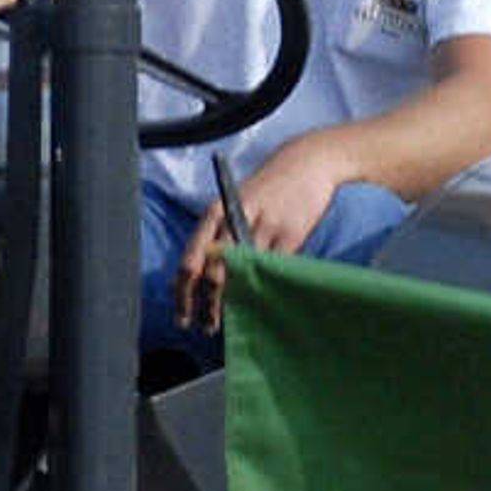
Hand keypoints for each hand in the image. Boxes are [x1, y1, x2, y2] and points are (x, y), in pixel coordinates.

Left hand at [172, 133, 351, 333]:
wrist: (308, 162)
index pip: (191, 260)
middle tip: (206, 327)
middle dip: (207, 306)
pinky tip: (261, 303)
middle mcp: (236, 220)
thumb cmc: (267, 189)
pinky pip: (274, 270)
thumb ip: (214, 236)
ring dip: (236, 304)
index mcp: (215, 212)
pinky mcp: (291, 235)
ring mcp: (265, 228)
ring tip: (232, 323)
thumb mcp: (234, 204)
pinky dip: (266, 289)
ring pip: (244, 276)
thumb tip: (189, 276)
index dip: (184, 293)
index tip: (183, 317)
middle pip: (214, 274)